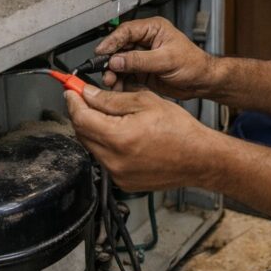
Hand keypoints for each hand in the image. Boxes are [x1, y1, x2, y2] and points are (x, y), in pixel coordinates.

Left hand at [65, 85, 216, 191]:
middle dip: (81, 112)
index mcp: (119, 138)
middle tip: (85, 97)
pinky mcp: (122, 181)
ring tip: (109, 115)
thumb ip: (111, 99)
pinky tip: (122, 134)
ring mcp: (117, 174)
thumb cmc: (180, 130)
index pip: (80, 117)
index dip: (73, 100)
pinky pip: (104, 159)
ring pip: (92, 146)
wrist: (198, 158)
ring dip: (93, 128)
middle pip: (81, 132)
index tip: (71, 89)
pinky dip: (106, 144)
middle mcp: (114, 160)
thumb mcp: (145, 102)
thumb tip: (87, 94)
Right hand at [96, 16, 214, 99]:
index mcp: (153, 29)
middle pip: (119, 47)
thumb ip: (140, 60)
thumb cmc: (194, 63)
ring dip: (113, 72)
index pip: (126, 31)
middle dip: (110, 60)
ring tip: (111, 81)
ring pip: (120, 63)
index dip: (112, 41)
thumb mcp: (166, 60)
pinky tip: (118, 86)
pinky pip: (125, 75)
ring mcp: (143, 57)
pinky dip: (120, 81)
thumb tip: (117, 60)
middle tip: (104, 70)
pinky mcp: (142, 72)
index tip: (101, 52)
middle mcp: (146, 41)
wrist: (202, 82)